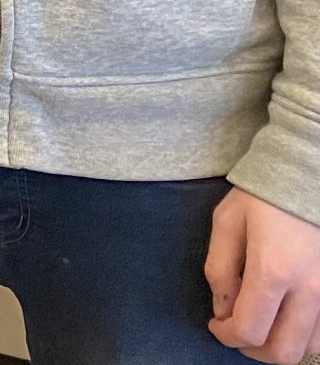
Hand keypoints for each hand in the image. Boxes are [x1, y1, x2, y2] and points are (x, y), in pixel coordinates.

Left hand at [208, 187, 319, 358]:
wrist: (308, 178)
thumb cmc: (263, 196)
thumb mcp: (227, 222)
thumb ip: (220, 268)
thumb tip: (222, 307)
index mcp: (273, 271)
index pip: (249, 329)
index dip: (226, 336)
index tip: (215, 325)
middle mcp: (309, 290)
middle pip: (283, 351)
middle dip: (253, 351)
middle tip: (237, 333)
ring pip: (309, 347)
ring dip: (282, 346)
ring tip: (264, 327)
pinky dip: (306, 337)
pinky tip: (289, 320)